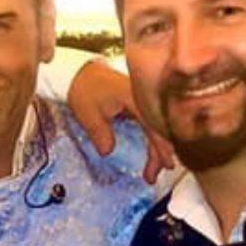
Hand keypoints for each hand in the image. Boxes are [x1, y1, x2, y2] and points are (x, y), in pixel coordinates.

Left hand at [67, 60, 174, 183]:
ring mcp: (143, 101)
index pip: (155, 125)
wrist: (80, 71)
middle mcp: (144, 99)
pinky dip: (153, 140)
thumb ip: (100, 133)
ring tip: (152, 171)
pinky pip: (152, 124)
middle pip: (162, 128)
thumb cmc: (85, 87)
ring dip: (157, 149)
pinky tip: (152, 152)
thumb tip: (108, 151)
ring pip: (158, 128)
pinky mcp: (139, 103)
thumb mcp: (88, 113)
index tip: (166, 163)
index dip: (162, 146)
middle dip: (162, 153)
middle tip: (156, 175)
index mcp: (136, 98)